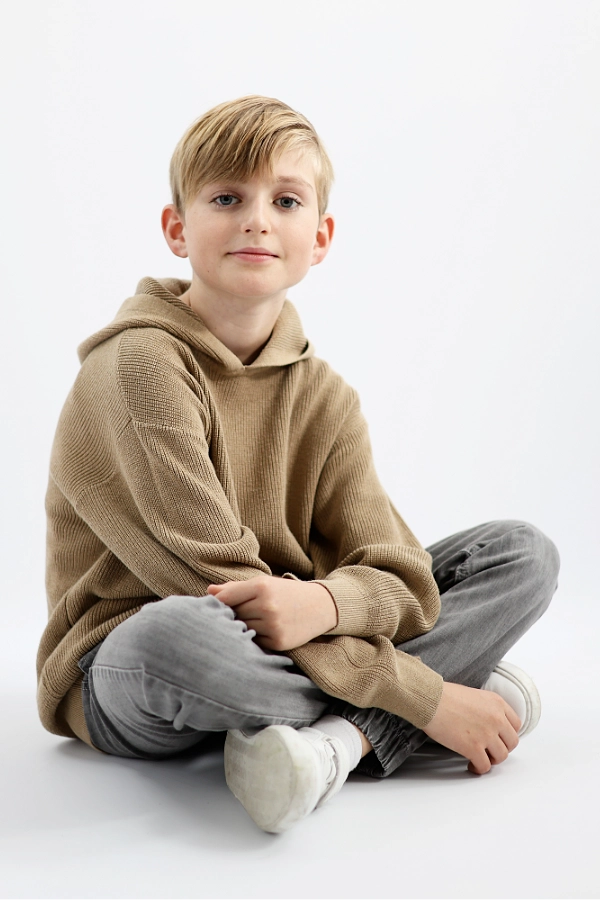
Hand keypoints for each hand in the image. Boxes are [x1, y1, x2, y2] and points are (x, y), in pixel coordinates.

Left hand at [206, 575, 337, 650]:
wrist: (320, 606)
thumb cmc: (286, 592)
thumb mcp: (264, 583)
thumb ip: (235, 588)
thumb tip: (208, 591)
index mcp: (262, 587)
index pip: (227, 597)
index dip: (218, 602)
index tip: (216, 605)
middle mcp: (267, 606)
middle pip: (234, 615)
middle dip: (233, 615)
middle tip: (239, 613)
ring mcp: (273, 625)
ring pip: (243, 629)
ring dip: (243, 627)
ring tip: (253, 621)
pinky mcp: (279, 642)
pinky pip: (255, 642)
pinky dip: (256, 637)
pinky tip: (264, 630)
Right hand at [422, 682, 521, 774]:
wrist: (430, 699)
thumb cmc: (444, 695)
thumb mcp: (473, 694)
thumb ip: (485, 708)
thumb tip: (484, 722)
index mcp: (497, 703)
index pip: (515, 725)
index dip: (507, 734)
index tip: (499, 738)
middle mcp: (496, 718)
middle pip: (512, 742)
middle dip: (502, 748)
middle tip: (491, 750)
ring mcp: (486, 734)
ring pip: (501, 756)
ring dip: (492, 760)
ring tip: (481, 758)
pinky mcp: (474, 748)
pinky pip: (485, 766)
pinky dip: (478, 769)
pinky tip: (471, 765)